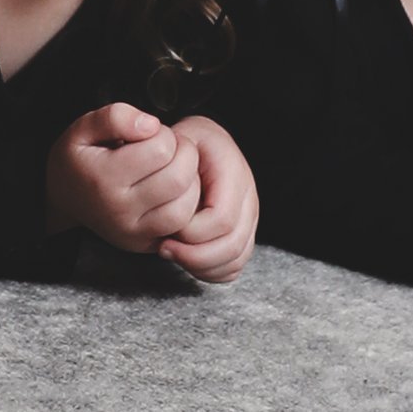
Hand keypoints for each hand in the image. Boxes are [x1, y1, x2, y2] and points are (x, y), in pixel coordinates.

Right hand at [47, 102, 201, 256]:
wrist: (63, 197)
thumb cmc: (79, 159)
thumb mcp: (83, 128)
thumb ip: (114, 117)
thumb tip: (151, 125)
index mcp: (103, 178)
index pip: (161, 149)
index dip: (163, 133)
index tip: (151, 134)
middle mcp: (119, 210)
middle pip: (178, 178)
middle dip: (183, 154)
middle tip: (167, 148)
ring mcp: (132, 232)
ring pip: (185, 206)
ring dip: (189, 181)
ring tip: (173, 167)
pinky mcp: (144, 243)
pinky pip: (181, 226)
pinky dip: (186, 204)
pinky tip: (173, 189)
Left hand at [156, 115, 258, 285]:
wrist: (198, 144)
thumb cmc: (180, 143)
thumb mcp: (173, 140)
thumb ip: (171, 161)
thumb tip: (170, 195)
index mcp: (233, 170)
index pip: (222, 218)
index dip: (192, 232)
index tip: (162, 233)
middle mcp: (248, 196)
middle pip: (233, 244)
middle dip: (195, 255)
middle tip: (163, 249)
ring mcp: (249, 217)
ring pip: (236, 259)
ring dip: (201, 266)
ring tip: (172, 254)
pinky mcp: (242, 233)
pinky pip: (234, 265)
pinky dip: (211, 271)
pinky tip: (186, 262)